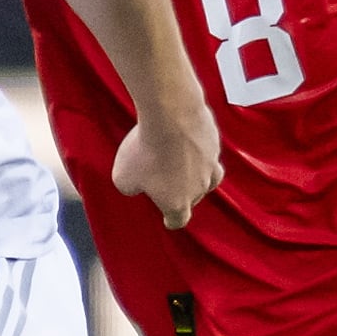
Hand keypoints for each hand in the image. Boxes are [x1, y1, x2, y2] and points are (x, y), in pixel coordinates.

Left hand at [110, 107, 222, 229]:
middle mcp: (199, 187)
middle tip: (165, 181)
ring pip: (207, 175)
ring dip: (196, 172)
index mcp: (177, 203)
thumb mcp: (122, 176)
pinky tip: (185, 138)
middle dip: (181, 193)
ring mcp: (210, 164)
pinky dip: (198, 148)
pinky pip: (207, 149)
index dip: (172, 220)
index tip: (169, 220)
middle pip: (193, 197)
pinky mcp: (214, 141)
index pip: (178, 220)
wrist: (171, 114)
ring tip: (182, 163)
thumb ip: (130, 187)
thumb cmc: (146, 148)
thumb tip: (134, 186)